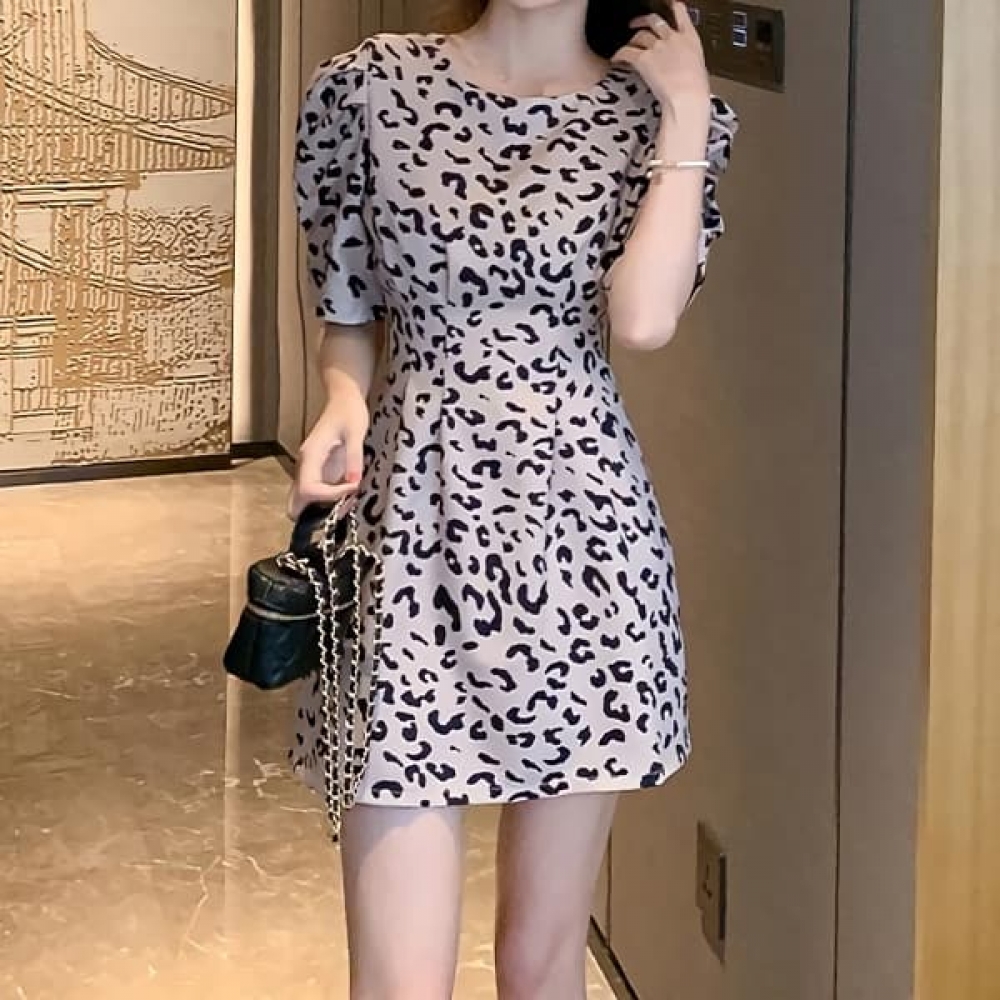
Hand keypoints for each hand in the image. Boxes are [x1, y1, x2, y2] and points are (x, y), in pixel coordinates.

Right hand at [288, 387, 369, 519]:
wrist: (343, 398)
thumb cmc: (348, 411)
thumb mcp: (355, 432)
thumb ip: (353, 458)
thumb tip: (353, 482)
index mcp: (310, 455)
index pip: (309, 490)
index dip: (331, 496)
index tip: (352, 487)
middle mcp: (305, 465)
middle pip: (295, 503)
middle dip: (315, 513)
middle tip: (342, 506)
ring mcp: (309, 470)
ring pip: (304, 502)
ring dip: (323, 508)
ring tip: (349, 498)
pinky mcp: (318, 471)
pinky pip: (316, 494)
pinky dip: (329, 501)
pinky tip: (348, 492)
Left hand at [611, 4, 710, 117]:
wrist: (687, 97)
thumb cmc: (696, 89)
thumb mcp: (699, 68)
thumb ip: (689, 60)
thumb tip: (686, 65)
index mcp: (690, 39)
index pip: (680, 13)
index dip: (672, 7)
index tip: (668, 5)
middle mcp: (672, 38)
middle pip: (655, 20)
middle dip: (644, 21)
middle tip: (636, 24)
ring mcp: (657, 47)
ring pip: (640, 35)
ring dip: (632, 38)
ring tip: (626, 43)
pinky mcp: (643, 59)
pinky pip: (626, 52)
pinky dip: (620, 54)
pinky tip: (616, 58)